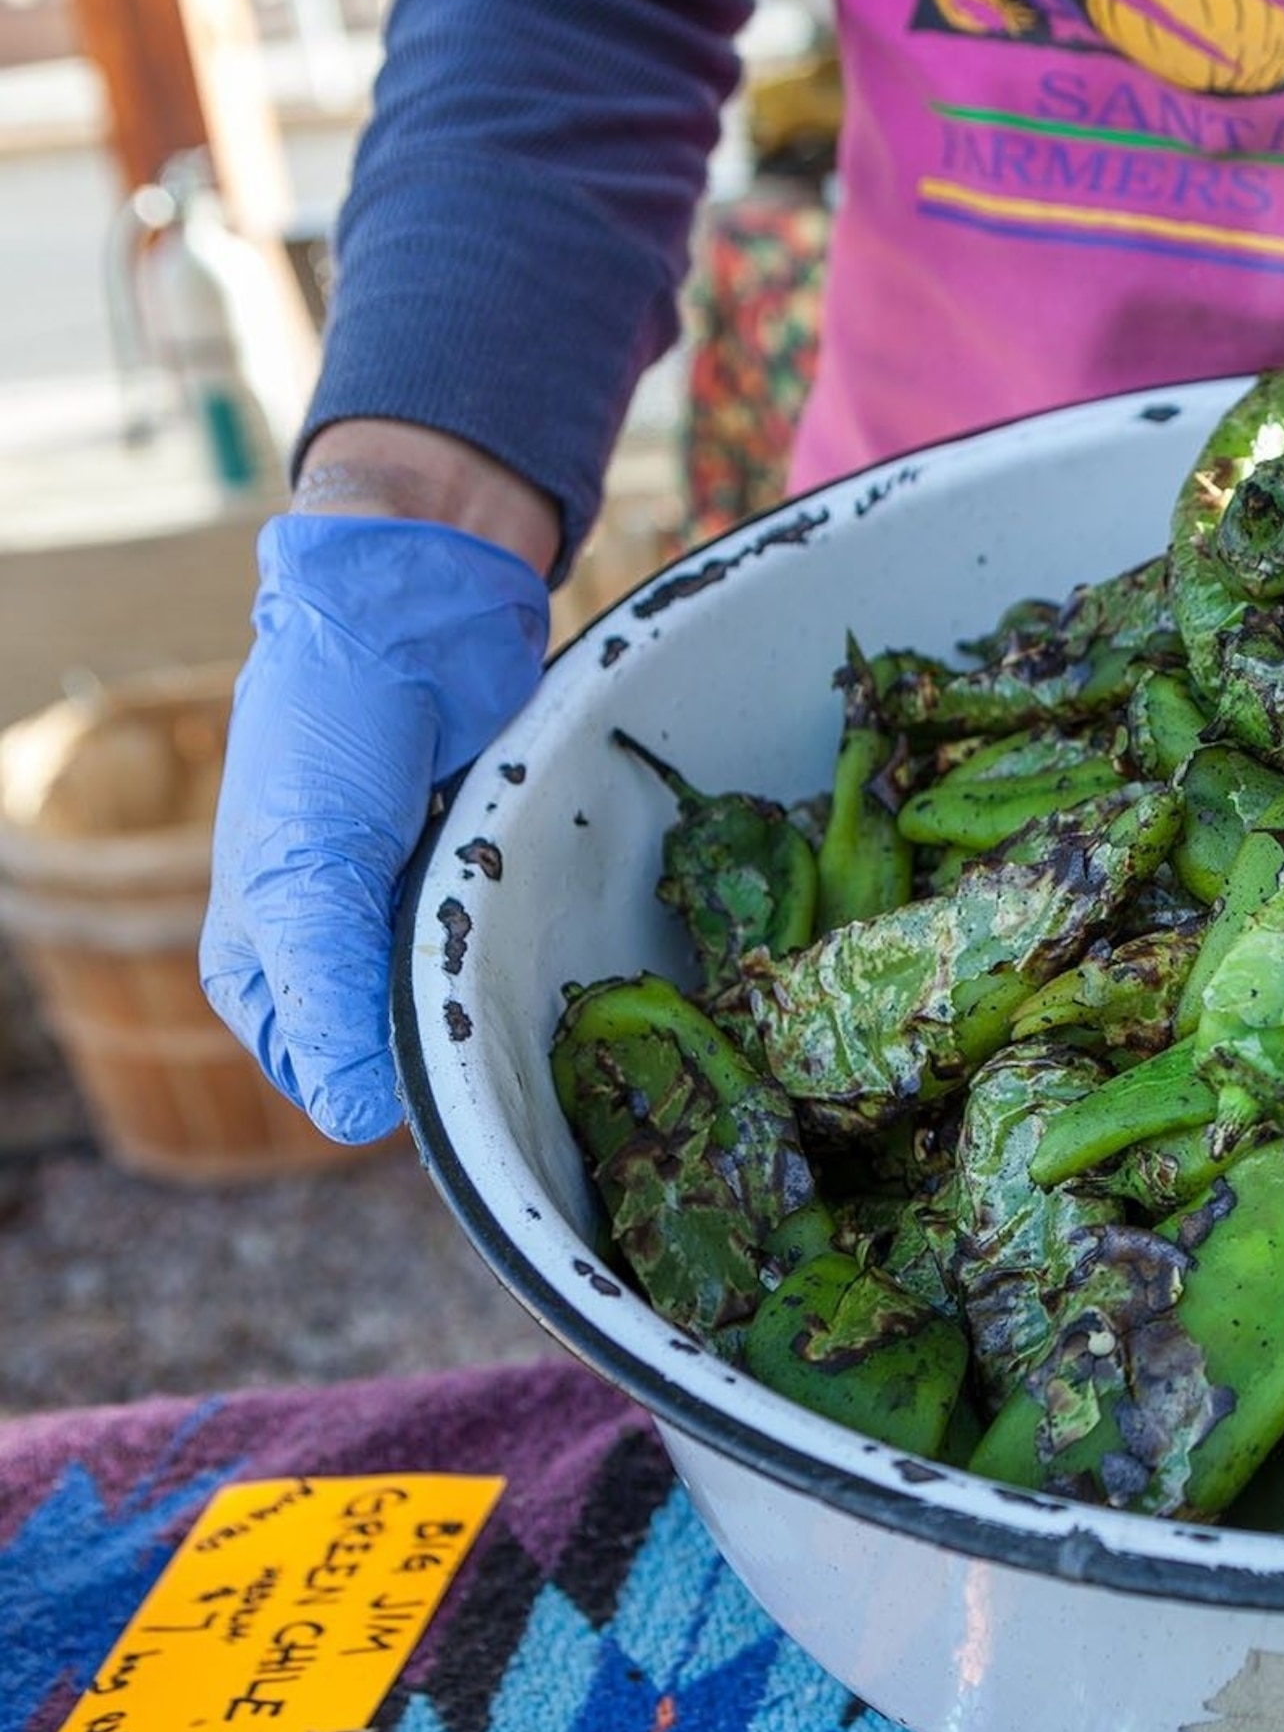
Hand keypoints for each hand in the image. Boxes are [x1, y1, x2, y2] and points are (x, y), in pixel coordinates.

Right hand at [202, 516, 547, 1141]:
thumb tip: (361, 1116)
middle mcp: (338, 953)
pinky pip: (519, 940)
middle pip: (411, 1049)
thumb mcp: (307, 873)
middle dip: (462, 1036)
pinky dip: (542, 939)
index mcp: (266, 968)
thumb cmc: (327, 737)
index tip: (453, 1054)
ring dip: (509, 988)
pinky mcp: (483, 876)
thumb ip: (327, 990)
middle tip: (511, 1005)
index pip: (330, 1079)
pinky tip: (568, 931)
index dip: (391, 1079)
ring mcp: (414, 917)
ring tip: (537, 956)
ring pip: (471, 1001)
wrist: (411, 615)